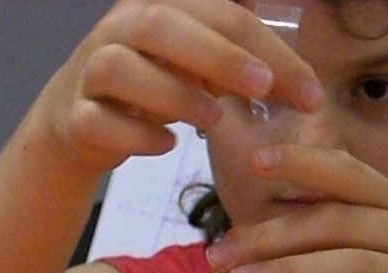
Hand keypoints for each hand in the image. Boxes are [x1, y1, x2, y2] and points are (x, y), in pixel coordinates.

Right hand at [31, 0, 322, 170]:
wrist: (83, 120)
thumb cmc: (157, 86)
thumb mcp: (203, 64)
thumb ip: (246, 64)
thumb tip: (306, 84)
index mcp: (161, 7)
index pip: (223, 14)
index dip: (271, 50)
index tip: (311, 93)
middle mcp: (120, 29)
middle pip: (162, 25)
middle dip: (219, 56)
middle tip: (264, 86)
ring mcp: (91, 72)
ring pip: (121, 68)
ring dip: (174, 94)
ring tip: (213, 119)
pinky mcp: (77, 117)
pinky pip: (99, 121)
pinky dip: (137, 135)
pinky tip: (166, 144)